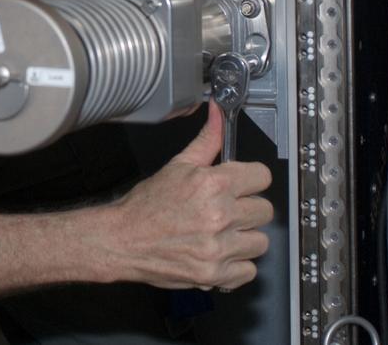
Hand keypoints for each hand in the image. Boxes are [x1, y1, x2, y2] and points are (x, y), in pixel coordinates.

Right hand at [103, 104, 273, 290]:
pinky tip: (219, 253)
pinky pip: (248, 271)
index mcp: (213, 184)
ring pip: (260, 242)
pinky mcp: (214, 275)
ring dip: (244, 239)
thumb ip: (207, 140)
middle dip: (248, 209)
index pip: (262, 177)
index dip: (251, 179)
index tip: (242, 185)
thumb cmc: (147, 205)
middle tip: (228, 211)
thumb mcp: (178, 166)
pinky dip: (237, 265)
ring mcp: (218, 248)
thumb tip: (217, 112)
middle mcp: (219, 216)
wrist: (122, 240)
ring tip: (222, 234)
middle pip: (265, 210)